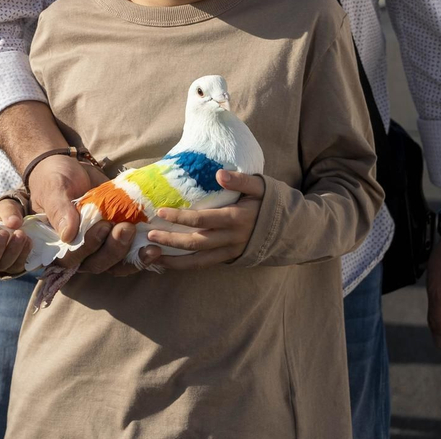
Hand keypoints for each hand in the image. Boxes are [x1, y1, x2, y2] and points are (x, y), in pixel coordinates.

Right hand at [0, 199, 31, 275]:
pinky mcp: (16, 265)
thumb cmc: (3, 215)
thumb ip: (7, 213)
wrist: (19, 219)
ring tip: (21, 234)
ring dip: (13, 250)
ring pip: (5, 264)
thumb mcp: (3, 208)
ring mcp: (2, 264)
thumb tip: (14, 222)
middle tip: (4, 233)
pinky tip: (29, 241)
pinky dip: (24, 253)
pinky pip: (19, 264)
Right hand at [28, 154, 139, 273]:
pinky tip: (155, 248)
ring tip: (148, 241)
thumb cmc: (55, 179)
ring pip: (116, 263)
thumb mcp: (54, 189)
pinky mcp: (116, 241)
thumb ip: (59, 210)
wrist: (71, 169)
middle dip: (115, 249)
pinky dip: (142, 255)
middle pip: (98, 263)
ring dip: (132, 256)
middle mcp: (79, 252)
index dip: (89, 248)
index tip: (103, 228)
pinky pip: (130, 256)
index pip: (72, 258)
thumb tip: (68, 235)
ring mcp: (99, 248)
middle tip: (127, 227)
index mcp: (58, 244)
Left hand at [136, 170, 264, 270]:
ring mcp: (231, 251)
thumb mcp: (260, 186)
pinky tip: (168, 263)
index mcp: (236, 218)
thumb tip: (219, 174)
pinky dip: (186, 266)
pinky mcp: (230, 259)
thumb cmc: (271, 202)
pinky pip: (205, 265)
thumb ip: (240, 180)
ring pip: (199, 260)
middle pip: (196, 243)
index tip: (161, 211)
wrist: (291, 229)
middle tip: (149, 235)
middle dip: (171, 240)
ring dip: (174, 260)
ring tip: (152, 255)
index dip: (181, 217)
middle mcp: (232, 238)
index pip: (203, 220)